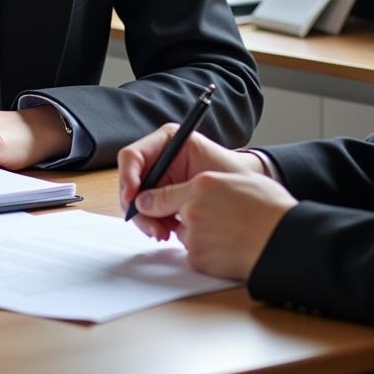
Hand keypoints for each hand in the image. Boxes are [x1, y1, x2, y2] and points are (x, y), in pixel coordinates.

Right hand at [118, 125, 264, 240]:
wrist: (246, 190)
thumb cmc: (231, 174)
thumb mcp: (202, 178)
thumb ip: (171, 189)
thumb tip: (141, 204)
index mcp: (167, 140)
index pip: (132, 156)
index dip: (127, 177)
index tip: (132, 199)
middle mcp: (159, 157)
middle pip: (130, 181)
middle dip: (138, 207)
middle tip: (154, 228)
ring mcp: (159, 177)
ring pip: (136, 200)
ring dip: (147, 219)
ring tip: (165, 233)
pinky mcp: (163, 196)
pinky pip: (148, 211)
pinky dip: (154, 223)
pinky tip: (168, 231)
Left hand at [133, 170, 297, 280]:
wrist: (284, 240)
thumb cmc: (269, 208)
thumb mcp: (237, 181)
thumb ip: (206, 185)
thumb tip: (188, 190)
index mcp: (202, 184)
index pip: (160, 193)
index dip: (151, 198)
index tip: (144, 202)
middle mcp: (192, 210)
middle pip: (174, 215)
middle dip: (185, 216)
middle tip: (215, 217)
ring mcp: (194, 237)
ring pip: (185, 234)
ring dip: (197, 234)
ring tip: (228, 230)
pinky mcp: (200, 260)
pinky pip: (195, 254)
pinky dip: (206, 251)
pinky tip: (229, 245)